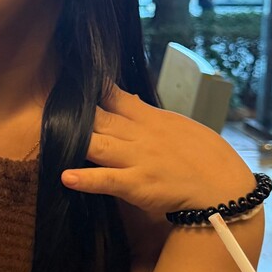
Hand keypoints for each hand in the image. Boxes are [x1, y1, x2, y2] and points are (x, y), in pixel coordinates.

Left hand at [60, 85, 254, 216]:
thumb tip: (125, 98)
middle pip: (99, 118)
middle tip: (46, 108)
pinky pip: (107, 181)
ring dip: (73, 141)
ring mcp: (138, 160)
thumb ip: (148, 114)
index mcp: (151, 119)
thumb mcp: (179, 125)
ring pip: (97, 145)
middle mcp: (140, 136)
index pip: (114, 96)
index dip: (90, 89)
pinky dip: (86, 179)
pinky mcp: (138, 186)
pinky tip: (66, 176)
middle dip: (73, 113)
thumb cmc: (207, 157)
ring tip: (50, 137)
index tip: (70, 83)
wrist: (225, 188)